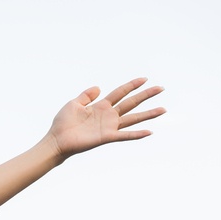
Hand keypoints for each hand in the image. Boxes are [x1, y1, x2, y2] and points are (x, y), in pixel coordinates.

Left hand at [45, 77, 164, 163]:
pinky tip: (149, 132)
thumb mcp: (74, 103)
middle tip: (161, 88)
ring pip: (133, 118)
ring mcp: (109, 127)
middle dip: (146, 95)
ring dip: (148, 115)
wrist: (57, 140)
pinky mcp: (106, 137)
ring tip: (163, 110)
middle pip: (131, 103)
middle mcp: (108, 116)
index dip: (132, 85)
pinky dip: (137, 134)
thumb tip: (98, 87)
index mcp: (101, 106)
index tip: (144, 79)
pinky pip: (124, 135)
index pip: (120, 93)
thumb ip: (86, 95)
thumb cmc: (63, 123)